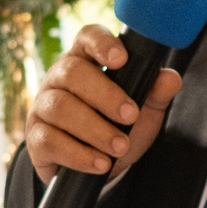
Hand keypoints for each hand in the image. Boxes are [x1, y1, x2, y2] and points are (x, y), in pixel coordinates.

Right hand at [26, 24, 182, 183]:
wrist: (96, 168)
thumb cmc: (117, 128)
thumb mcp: (142, 113)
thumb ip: (155, 94)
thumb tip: (170, 78)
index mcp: (86, 61)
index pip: (87, 38)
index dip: (101, 44)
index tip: (121, 60)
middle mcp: (59, 78)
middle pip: (72, 72)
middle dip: (105, 95)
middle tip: (130, 116)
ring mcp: (43, 107)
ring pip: (61, 108)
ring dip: (95, 129)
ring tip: (120, 147)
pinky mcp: (36, 138)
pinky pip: (50, 141)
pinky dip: (79, 154)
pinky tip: (100, 164)